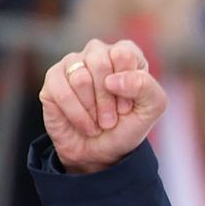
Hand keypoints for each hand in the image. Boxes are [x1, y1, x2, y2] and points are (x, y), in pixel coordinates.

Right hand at [39, 37, 169, 172]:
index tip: (127, 106)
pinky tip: (85, 125)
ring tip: (97, 122)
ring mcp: (72, 64)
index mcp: (125, 53)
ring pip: (80, 78)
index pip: (123, 54)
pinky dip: (77, 115)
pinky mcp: (52, 79)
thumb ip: (146, 87)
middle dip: (107, 99)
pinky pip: (62, 92)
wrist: (101, 152)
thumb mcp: (152, 108)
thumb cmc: (127, 125)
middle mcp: (97, 53)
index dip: (127, 85)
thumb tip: (111, 80)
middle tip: (111, 118)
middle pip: (100, 63)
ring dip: (92, 109)